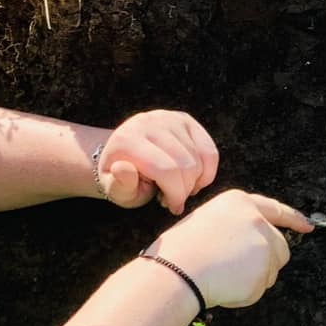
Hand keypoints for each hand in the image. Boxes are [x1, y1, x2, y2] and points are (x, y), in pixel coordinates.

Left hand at [95, 110, 219, 213]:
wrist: (125, 155)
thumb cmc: (123, 179)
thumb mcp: (117, 190)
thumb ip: (119, 185)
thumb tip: (122, 169)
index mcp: (127, 140)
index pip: (166, 170)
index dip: (175, 194)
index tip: (172, 207)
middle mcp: (148, 122)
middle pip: (186, 165)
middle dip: (185, 190)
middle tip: (176, 200)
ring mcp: (168, 118)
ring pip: (199, 159)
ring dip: (195, 182)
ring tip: (179, 189)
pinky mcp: (184, 119)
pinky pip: (209, 151)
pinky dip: (207, 172)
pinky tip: (194, 181)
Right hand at [147, 190, 313, 309]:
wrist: (176, 271)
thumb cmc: (180, 250)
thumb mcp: (207, 222)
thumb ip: (235, 226)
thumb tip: (250, 244)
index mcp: (240, 202)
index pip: (276, 210)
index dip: (294, 219)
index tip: (308, 226)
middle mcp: (257, 220)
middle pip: (280, 246)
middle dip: (266, 262)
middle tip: (234, 270)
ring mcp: (264, 246)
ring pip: (272, 269)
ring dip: (254, 278)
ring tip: (223, 275)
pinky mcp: (264, 271)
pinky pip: (260, 288)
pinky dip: (245, 293)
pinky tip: (224, 286)